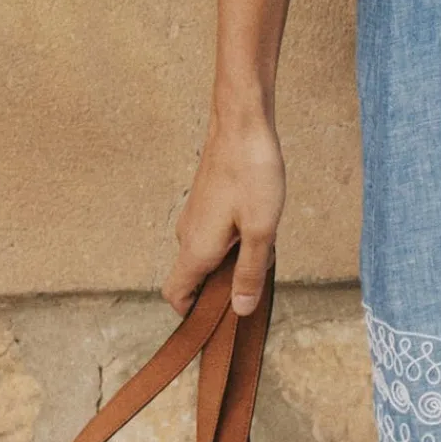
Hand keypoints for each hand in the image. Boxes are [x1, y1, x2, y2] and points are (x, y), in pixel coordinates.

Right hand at [163, 103, 285, 316]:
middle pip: (196, 279)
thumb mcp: (262, 231)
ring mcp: (195, 217)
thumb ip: (251, 273)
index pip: (176, 295)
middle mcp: (187, 235)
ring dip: (236, 259)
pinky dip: (236, 239)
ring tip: (265, 240)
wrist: (243, 124)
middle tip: (260, 272)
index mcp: (195, 249)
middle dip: (226, 284)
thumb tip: (241, 310)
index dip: (194, 314)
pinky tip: (260, 222)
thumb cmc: (252, 174)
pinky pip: (216, 235)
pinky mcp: (206, 203)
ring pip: (210, 255)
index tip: (223, 316)